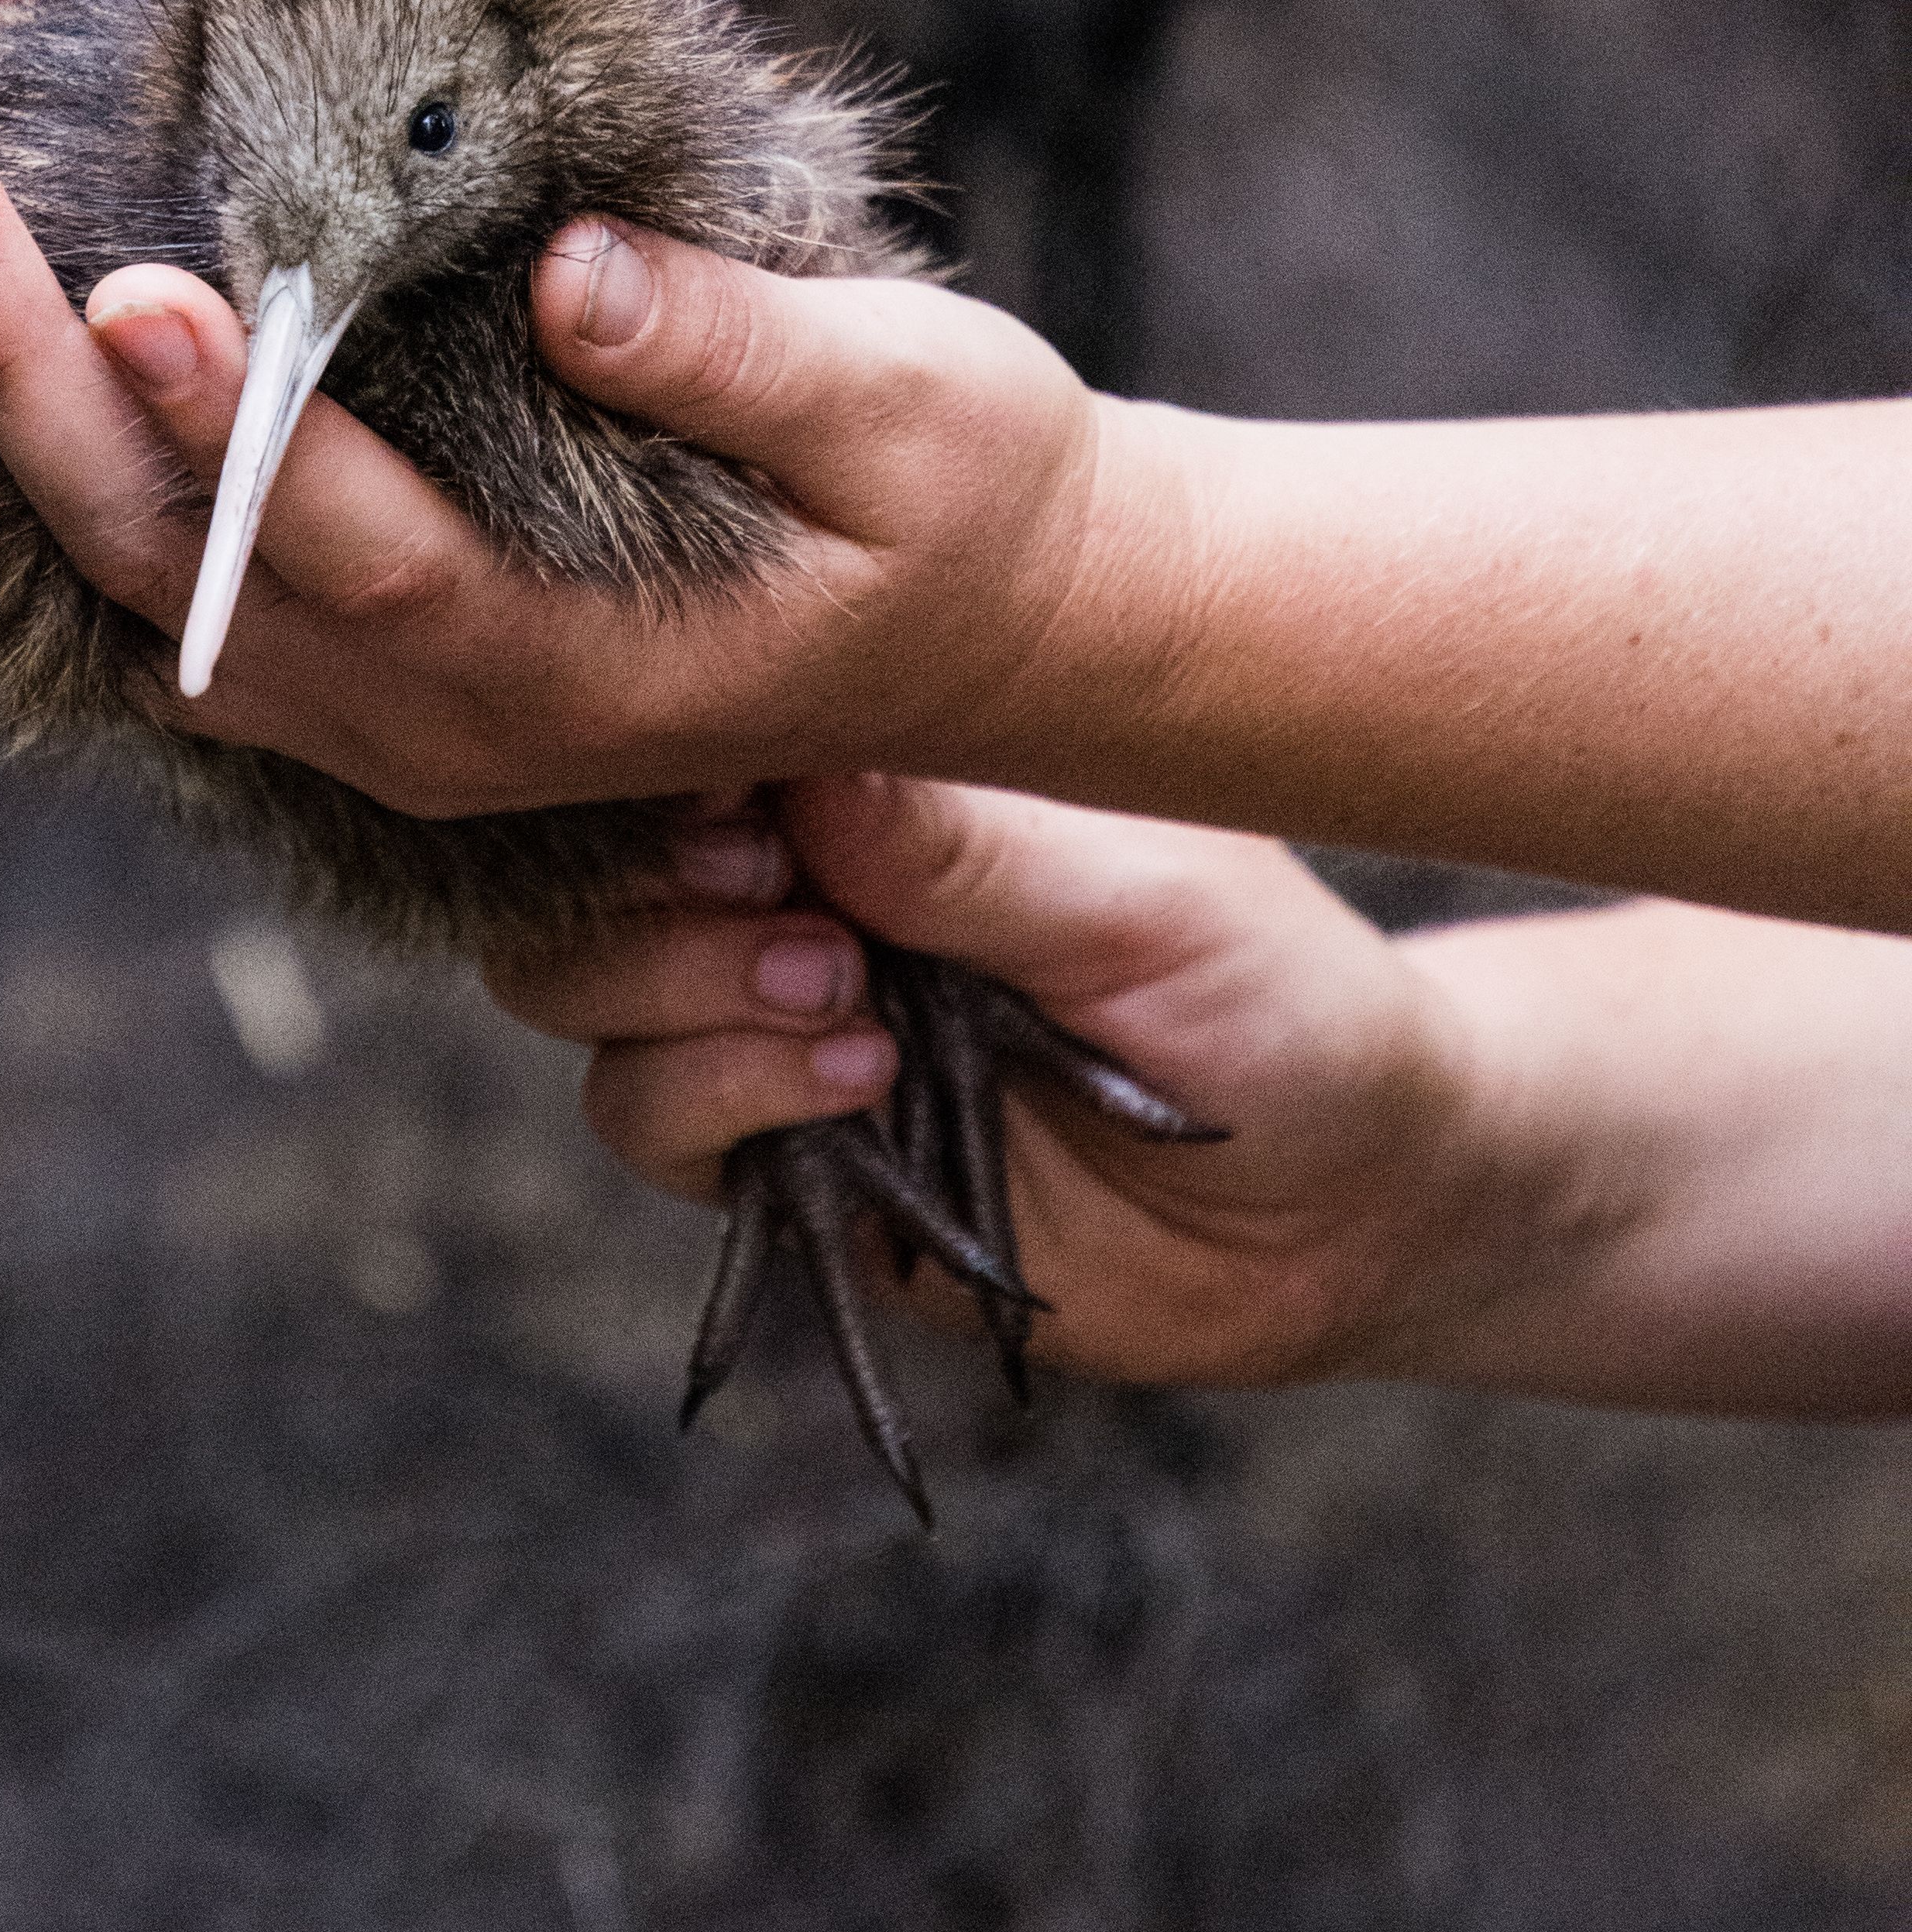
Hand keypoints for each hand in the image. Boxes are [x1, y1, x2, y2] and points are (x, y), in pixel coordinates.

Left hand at [0, 166, 1145, 808]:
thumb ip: (737, 352)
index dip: (236, 424)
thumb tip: (567, 273)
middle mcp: (445, 721)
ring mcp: (390, 711)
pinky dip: (42, 474)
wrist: (996, 626)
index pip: (361, 548)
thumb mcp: (914, 407)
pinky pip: (158, 585)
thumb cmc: (967, 495)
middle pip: (185, 578)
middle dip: (33, 393)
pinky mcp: (366, 658)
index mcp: (574, 667)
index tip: (128, 280)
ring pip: (133, 593)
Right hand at [501, 777, 1467, 1390]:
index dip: (664, 747)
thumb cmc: (1283, 1001)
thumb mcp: (1144, 898)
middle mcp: (801, 876)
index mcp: (877, 770)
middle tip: (773, 897)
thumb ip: (961, 848)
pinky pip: (648, 1120)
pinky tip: (849, 1084)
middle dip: (646, 880)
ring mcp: (777, 1012)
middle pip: (585, 852)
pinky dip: (711, 1098)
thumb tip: (777, 753)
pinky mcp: (780, 1151)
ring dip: (676, 991)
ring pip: (582, 987)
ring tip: (837, 996)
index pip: (690, 719)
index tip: (737, 791)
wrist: (1350, 1212)